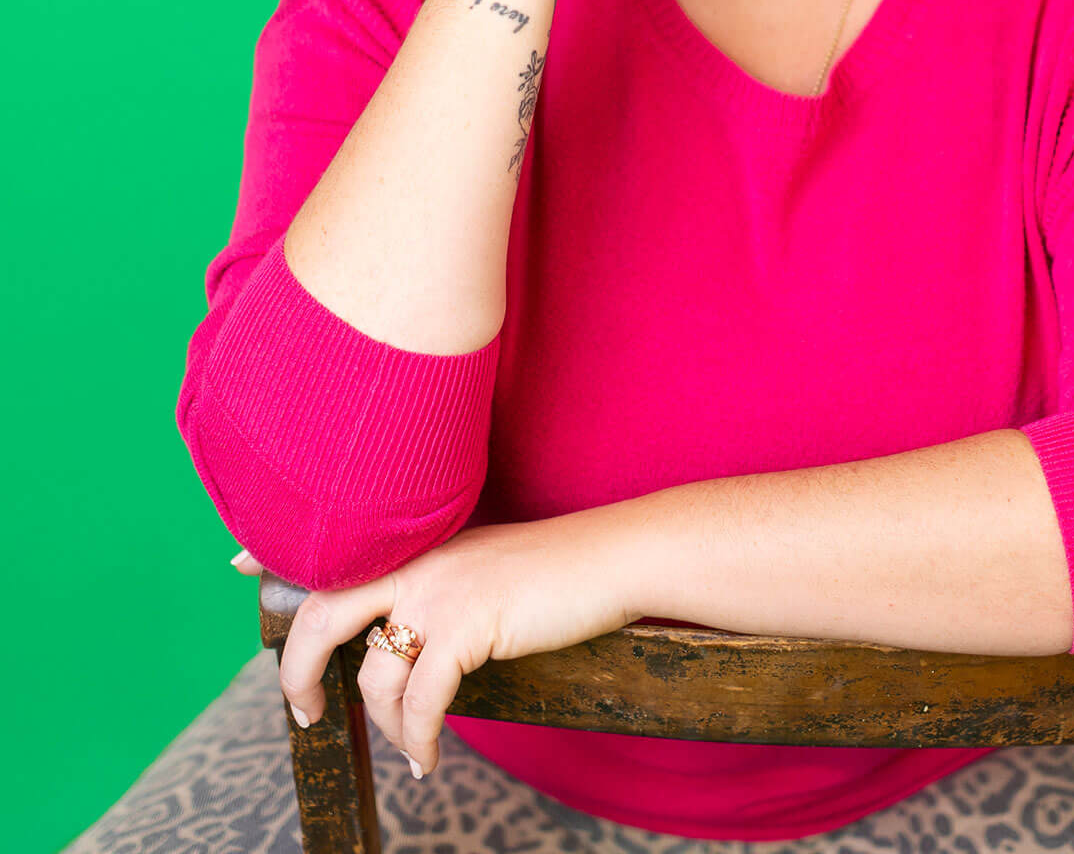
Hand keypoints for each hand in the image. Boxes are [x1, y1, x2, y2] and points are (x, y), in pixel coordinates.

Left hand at [231, 507, 646, 777]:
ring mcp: (439, 588)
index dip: (276, 554)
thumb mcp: (481, 564)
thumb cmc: (555, 569)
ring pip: (373, 674)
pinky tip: (427, 759)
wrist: (612, 557)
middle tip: (301, 711)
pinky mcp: (467, 623)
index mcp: (417, 539)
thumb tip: (399, 628)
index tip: (235, 565)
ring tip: (412, 749)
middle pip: (323, 613)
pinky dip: (418, 740)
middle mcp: (417, 557)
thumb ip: (434, 583)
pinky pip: (420, 702)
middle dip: (297, 671)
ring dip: (384, 726)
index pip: (334, 546)